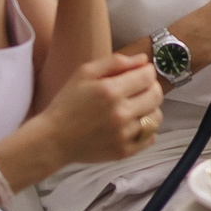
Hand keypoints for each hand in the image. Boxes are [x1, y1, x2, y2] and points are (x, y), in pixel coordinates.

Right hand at [37, 51, 163, 166]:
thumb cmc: (67, 103)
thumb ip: (115, 62)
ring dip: (150, 109)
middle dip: (152, 87)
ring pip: (156, 117)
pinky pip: (150, 137)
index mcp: (110, 91)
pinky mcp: (124, 151)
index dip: (148, 71)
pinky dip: (146, 129)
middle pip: (156, 95)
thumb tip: (143, 60)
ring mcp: (123, 134)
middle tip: (140, 88)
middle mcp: (120, 113)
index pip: (148, 77)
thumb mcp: (84, 73)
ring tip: (136, 107)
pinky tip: (133, 124)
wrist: (53, 139)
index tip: (142, 72)